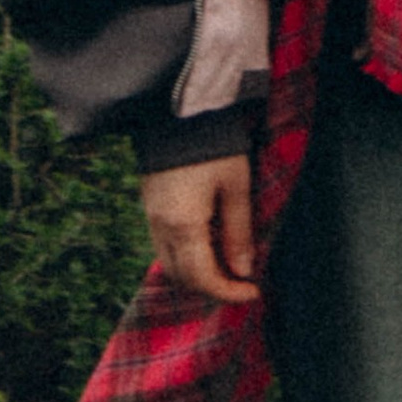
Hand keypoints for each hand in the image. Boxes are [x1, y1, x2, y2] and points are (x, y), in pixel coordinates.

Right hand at [141, 151, 260, 304]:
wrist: (178, 109)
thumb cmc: (215, 144)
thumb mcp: (236, 186)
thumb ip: (238, 232)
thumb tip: (243, 270)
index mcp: (183, 225)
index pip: (203, 278)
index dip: (228, 291)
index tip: (253, 292)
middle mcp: (160, 227)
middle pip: (182, 277)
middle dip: (212, 287)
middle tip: (241, 283)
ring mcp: (150, 216)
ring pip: (169, 263)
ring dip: (196, 273)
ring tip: (227, 266)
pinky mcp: (149, 205)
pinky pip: (163, 245)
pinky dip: (184, 256)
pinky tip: (206, 246)